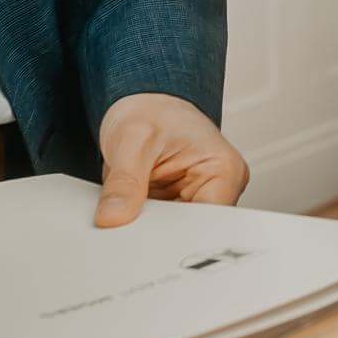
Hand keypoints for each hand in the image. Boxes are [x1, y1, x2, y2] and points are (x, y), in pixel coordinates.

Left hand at [95, 93, 249, 227]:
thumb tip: (113, 218)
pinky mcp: (175, 208)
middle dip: (156, 233)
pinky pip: (157, 229)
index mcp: (224, 170)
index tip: (145, 237)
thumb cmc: (150, 109)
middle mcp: (217, 189)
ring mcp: (195, 201)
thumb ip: (125, 182)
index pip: (208, 222)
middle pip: (191, 233)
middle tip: (126, 225)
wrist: (142, 101)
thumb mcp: (133, 139)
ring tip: (126, 212)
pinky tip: (127, 214)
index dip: (177, 235)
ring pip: (171, 235)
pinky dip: (139, 224)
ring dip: (146, 228)